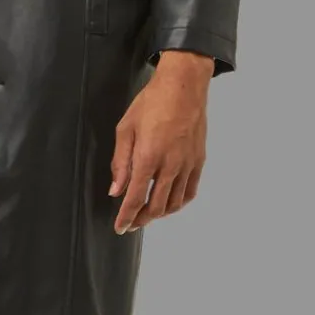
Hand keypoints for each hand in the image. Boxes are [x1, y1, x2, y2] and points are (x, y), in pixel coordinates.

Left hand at [108, 52, 213, 232]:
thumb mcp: (125, 128)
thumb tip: (116, 189)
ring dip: (160, 214)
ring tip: (148, 214)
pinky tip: (170, 203)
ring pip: (175, 203)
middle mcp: (170, 165)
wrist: (183, 86)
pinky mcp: (198, 160)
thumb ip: (120, 162)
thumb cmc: (151, 102)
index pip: (135, 198)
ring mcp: (187, 164)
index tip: (120, 228)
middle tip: (132, 223)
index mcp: (148, 157)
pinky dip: (179, 203)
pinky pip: (190, 191)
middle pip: (156, 206)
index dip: (126, 217)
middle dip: (142, 219)